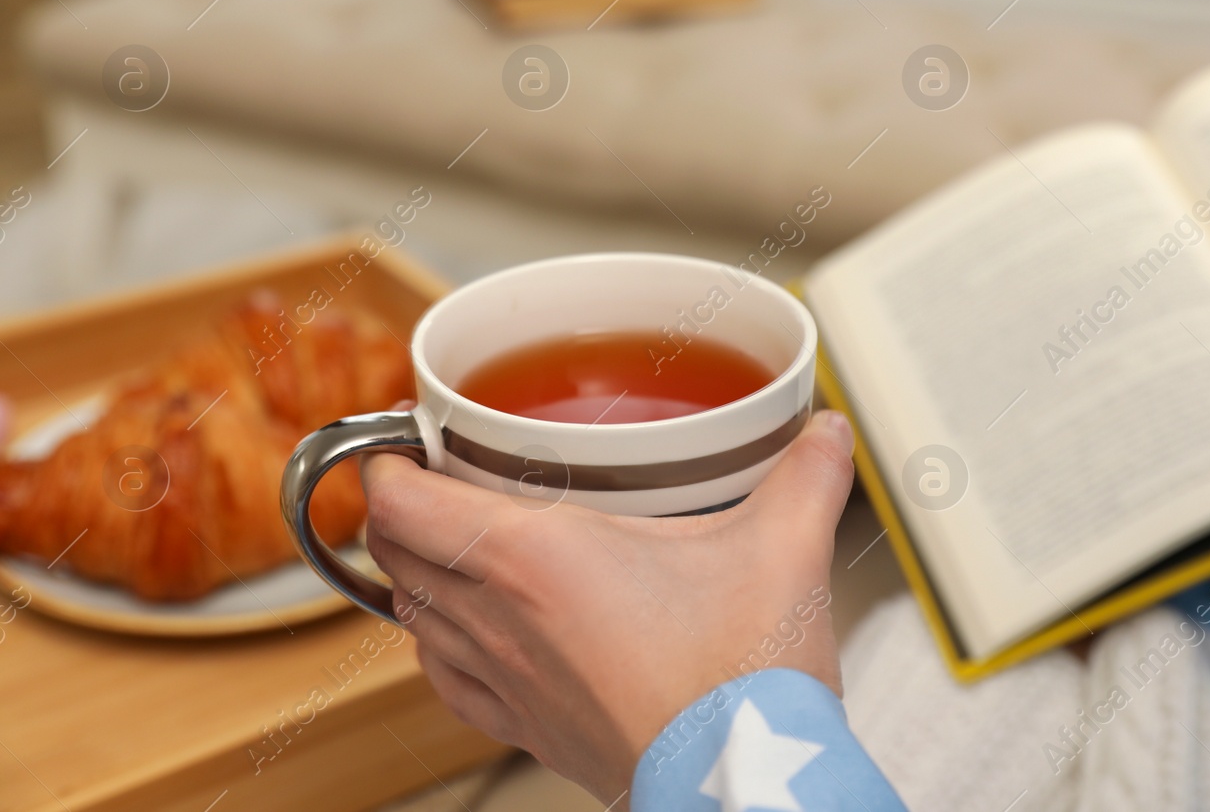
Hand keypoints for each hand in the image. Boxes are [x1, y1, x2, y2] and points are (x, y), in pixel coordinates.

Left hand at [359, 411, 856, 802]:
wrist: (739, 788)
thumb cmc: (740, 683)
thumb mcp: (784, 549)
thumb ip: (806, 476)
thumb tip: (825, 434)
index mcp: (534, 559)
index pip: (404, 505)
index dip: (385, 466)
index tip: (403, 441)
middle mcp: (500, 620)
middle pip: (395, 555)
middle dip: (399, 510)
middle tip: (434, 476)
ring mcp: (507, 682)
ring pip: (412, 616)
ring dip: (415, 573)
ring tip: (451, 543)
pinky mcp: (528, 730)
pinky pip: (446, 678)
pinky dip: (438, 642)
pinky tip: (466, 632)